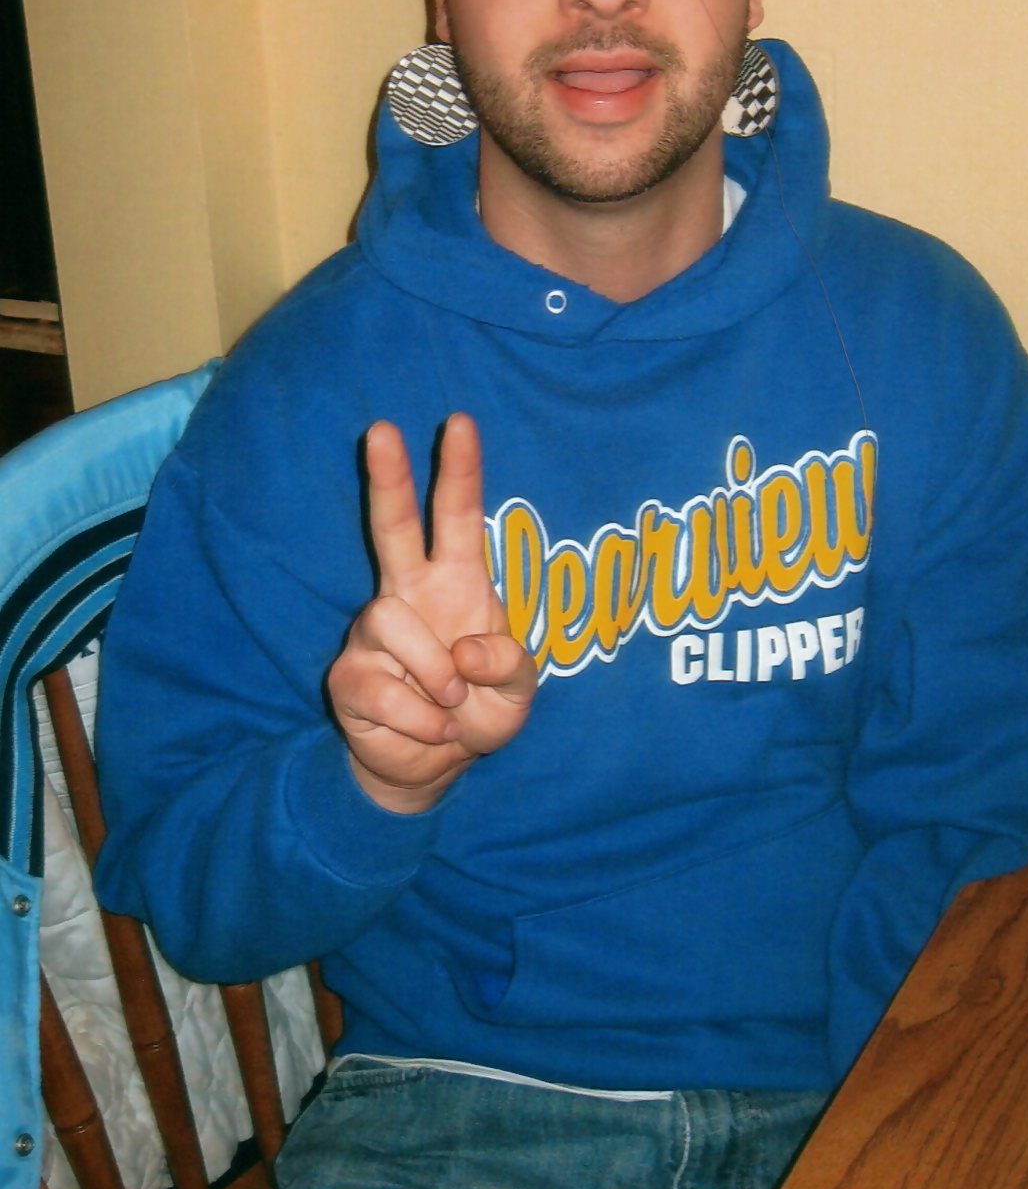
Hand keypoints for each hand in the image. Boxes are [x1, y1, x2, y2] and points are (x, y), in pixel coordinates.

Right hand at [328, 414, 536, 813]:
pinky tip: (430, 725)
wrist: (434, 767)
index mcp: (457, 581)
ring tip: (450, 702)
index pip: (457, 515)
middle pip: (391, 524)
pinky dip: (419, 716)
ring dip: (433, 674)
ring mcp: (373, 630)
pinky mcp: (348, 673)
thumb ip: (510, 666)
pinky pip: (380, 684)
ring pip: (390, 619)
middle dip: (388, 477)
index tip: (459, 422)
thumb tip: (465, 649)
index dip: (460, 470)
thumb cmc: (477, 710)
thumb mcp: (518, 694)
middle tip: (381, 429)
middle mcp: (409, 592)